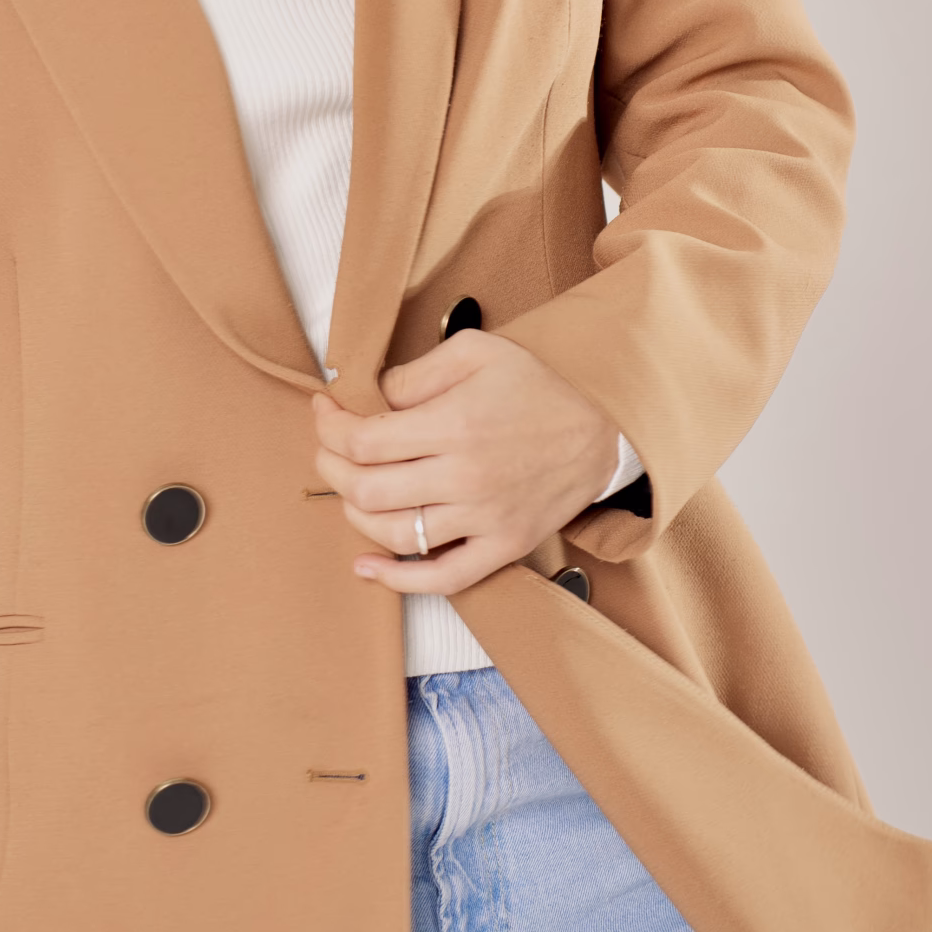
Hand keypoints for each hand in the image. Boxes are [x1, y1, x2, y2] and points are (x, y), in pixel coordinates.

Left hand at [311, 331, 621, 598]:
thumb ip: (416, 372)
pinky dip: (397, 580)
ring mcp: (484, 519)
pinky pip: (442, 578)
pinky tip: (367, 567)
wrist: (606, 428)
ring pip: (394, 534)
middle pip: (367, 489)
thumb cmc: (540, 386)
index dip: (330, 427)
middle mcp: (466, 477)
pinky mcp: (503, 547)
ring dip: (355, 514)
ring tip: (351, 491)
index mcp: (455, 425)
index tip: (326, 411)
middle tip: (330, 449)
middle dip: (332, 468)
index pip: (362, 441)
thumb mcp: (477, 352)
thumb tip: (372, 399)